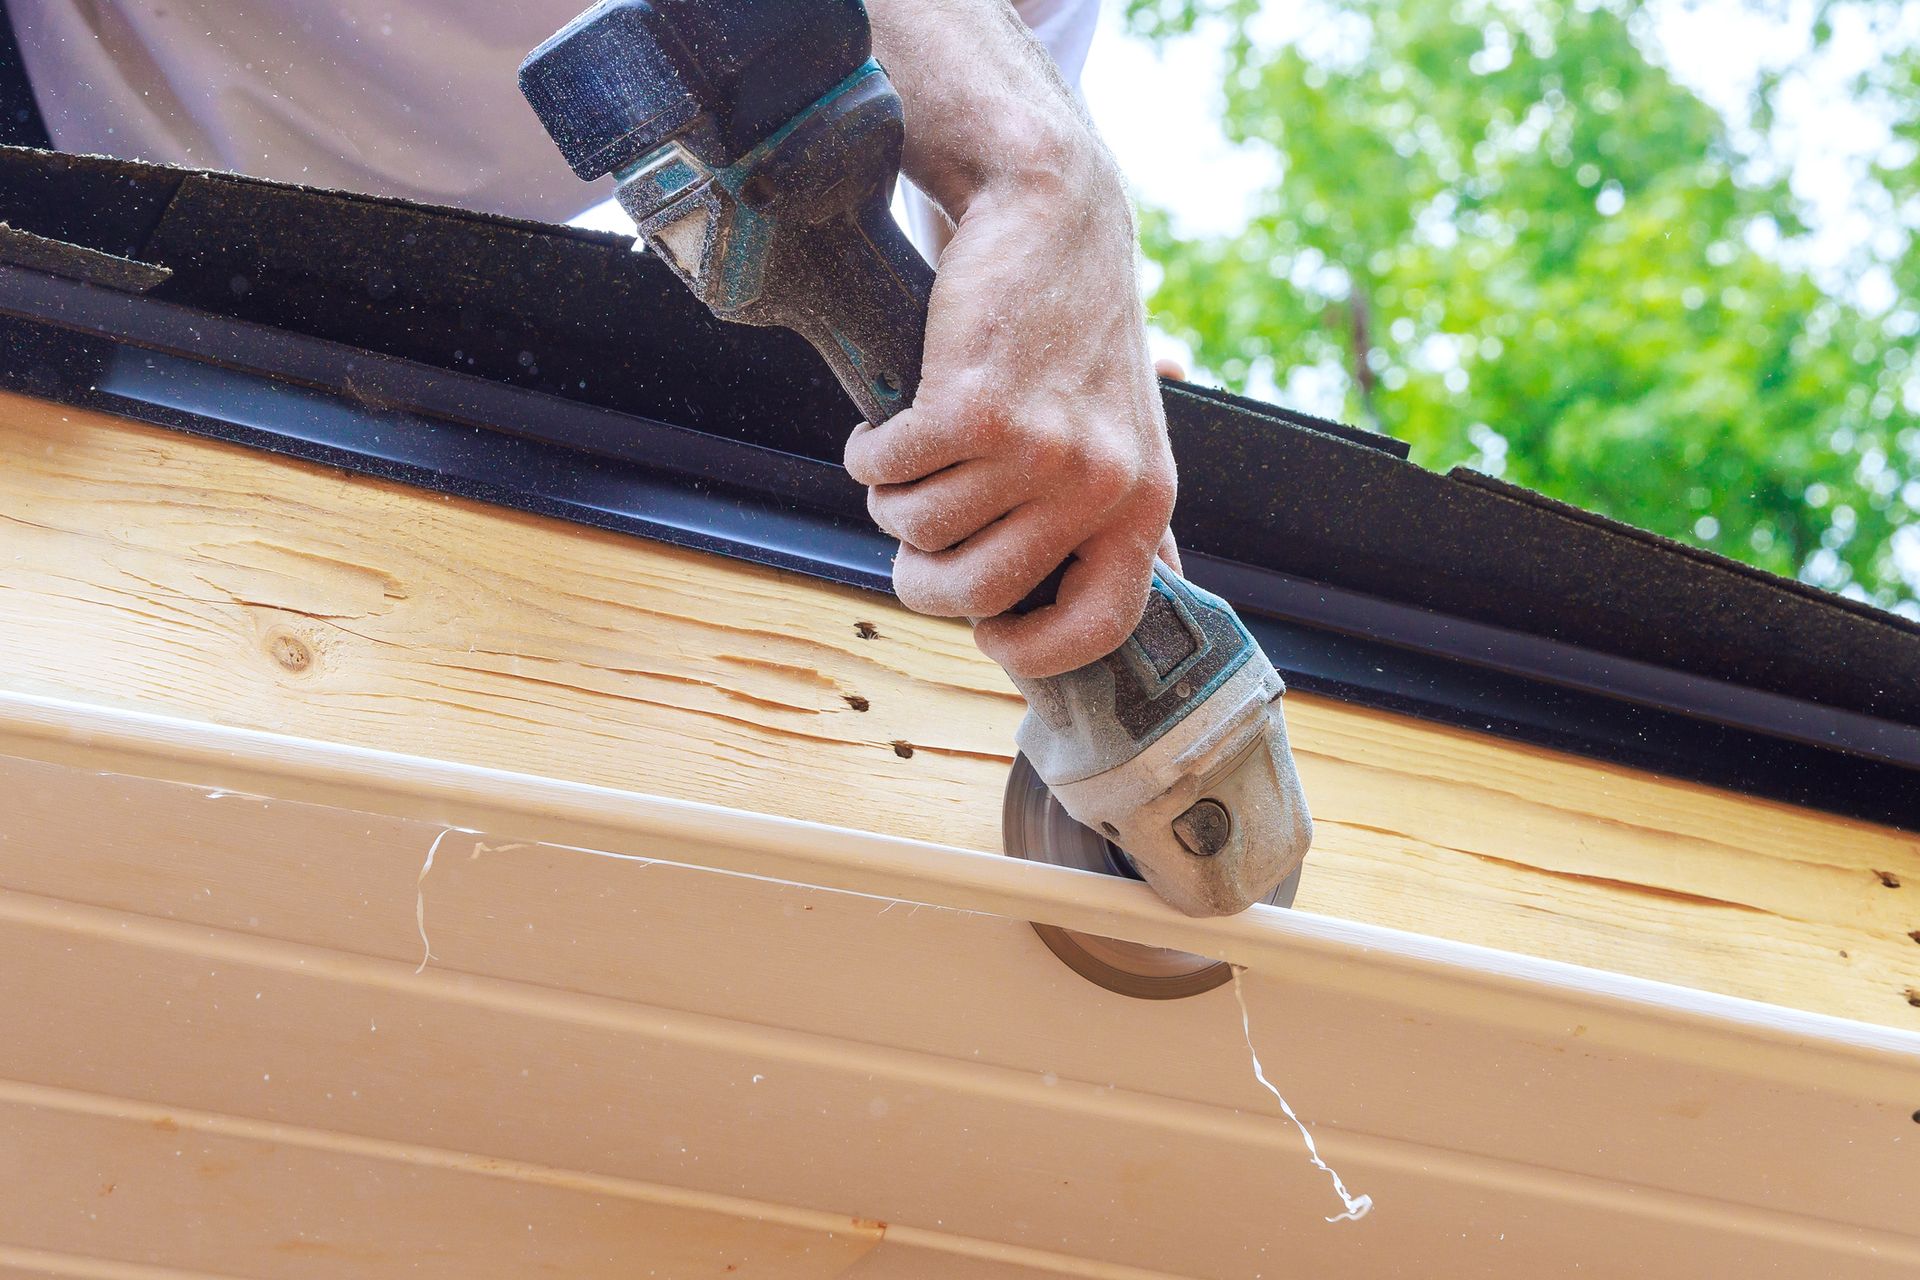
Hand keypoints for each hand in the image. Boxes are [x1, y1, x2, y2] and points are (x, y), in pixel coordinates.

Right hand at [839, 45, 1177, 677]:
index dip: (1034, 649)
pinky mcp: (976, 409)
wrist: (1050, 208)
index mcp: (1144, 500)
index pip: (1102, 625)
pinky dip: (869, 453)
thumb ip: (1114, 512)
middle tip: (909, 531)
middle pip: (979, 593)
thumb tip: (1126, 597)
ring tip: (905, 454)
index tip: (988, 634)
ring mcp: (1041, 448)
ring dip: (892, 499)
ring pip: (921, 531)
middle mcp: (1102, 484)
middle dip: (922, 575)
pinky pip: (890, 473)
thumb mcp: (1120, 426)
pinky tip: (884, 424)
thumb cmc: (1069, 323)